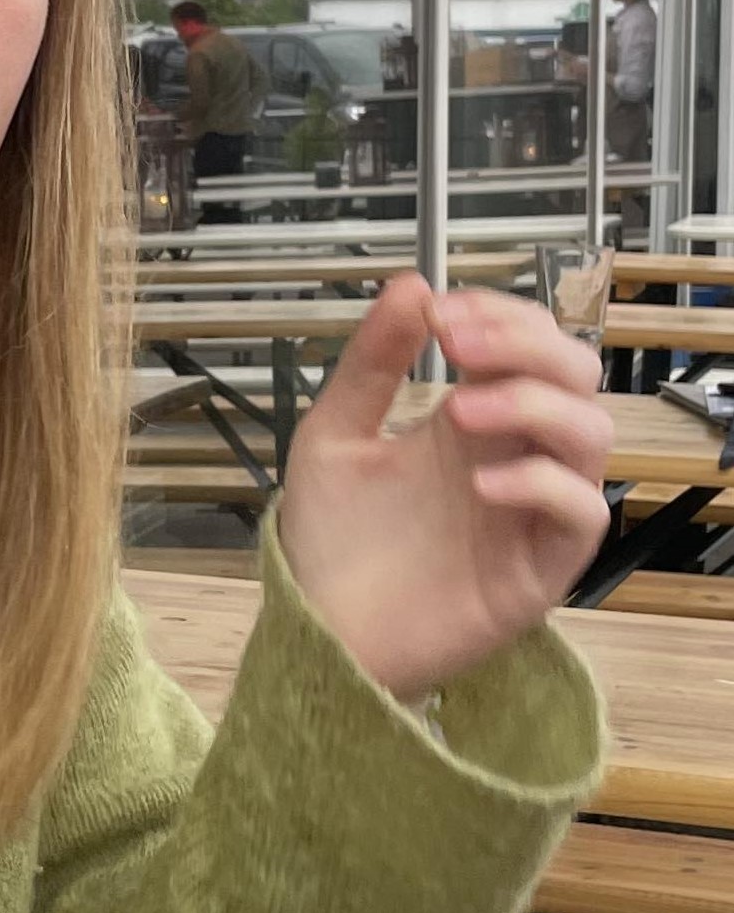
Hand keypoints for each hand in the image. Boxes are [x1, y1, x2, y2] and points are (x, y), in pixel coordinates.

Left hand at [277, 276, 611, 702]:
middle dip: (527, 343)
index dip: (499, 314)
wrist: (319, 627)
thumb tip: (410, 285)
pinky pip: (582, 513)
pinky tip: (481, 483)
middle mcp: (510, 454)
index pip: (525, 342)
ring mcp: (530, 510)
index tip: (442, 310)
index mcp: (467, 418)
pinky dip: (542, 483)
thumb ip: (371, 361)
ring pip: (591, 434)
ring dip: (532, 404)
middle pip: (576, 374)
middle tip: (459, 342)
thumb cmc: (331, 535)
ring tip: (457, 411)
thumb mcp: (333, 431)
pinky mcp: (541, 569)